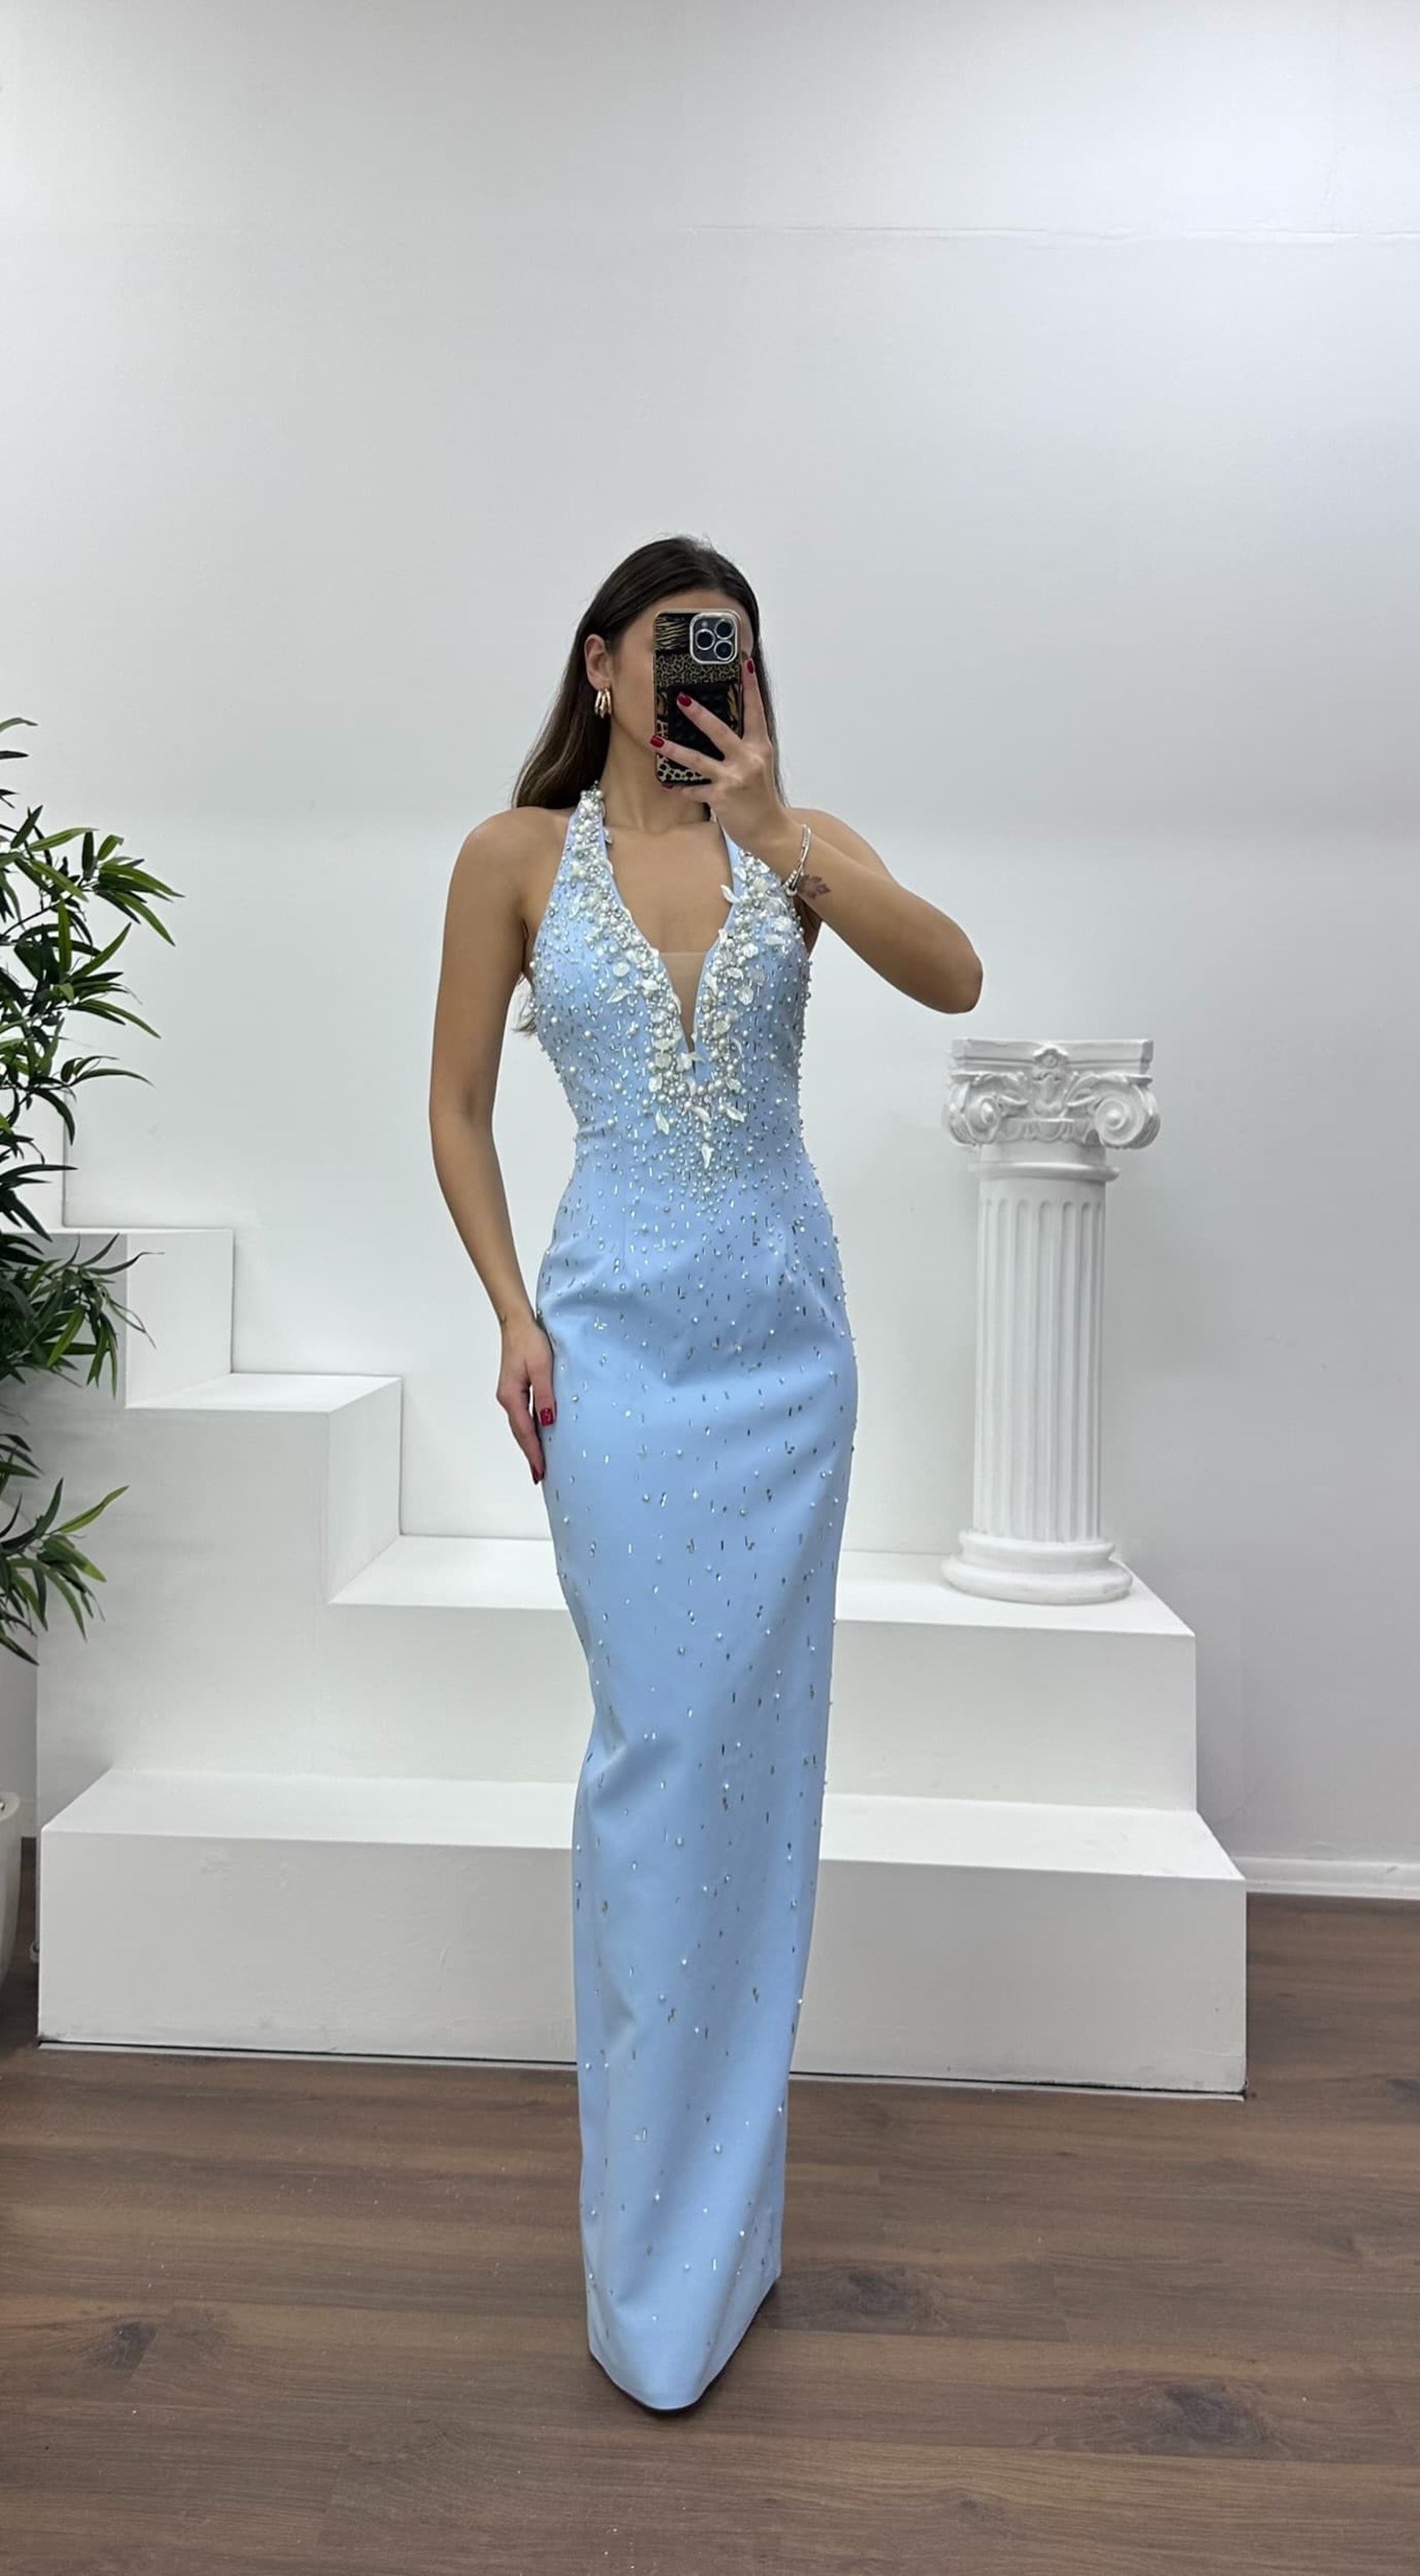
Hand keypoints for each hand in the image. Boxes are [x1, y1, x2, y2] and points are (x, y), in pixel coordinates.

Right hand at [500, 1313, 555, 1483]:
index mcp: (511, 1397)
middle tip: (540, 1476)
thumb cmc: (530, 1341)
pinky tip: (539, 1436)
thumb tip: (548, 1422)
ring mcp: (510, 1395)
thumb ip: (545, 1395)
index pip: (525, 1432)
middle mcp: (508, 1399)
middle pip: (519, 1433)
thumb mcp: (541, 1368)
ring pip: (520, 1426)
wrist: (516, 1323)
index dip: (534, 1453)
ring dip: (529, 1445)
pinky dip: (530, 1431)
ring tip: (540, 1463)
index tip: (541, 1472)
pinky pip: (523, 1416)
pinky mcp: (515, 1389)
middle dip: (530, 1455)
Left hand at [651, 656, 788, 859]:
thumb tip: (719, 727)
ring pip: (698, 760)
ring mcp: (734, 779)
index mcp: (760, 747)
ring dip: (675, 750)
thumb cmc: (761, 797)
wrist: (770, 831)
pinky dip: (682, 787)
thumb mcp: (759, 766)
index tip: (744, 663)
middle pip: (721, 731)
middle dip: (700, 715)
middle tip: (681, 699)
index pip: (755, 711)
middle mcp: (748, 760)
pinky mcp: (721, 798)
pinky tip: (669, 784)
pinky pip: (695, 790)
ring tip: (656, 740)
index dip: (750, 687)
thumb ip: (743, 747)